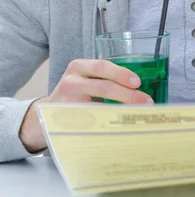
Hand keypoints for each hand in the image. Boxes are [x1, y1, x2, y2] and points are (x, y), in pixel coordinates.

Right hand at [19, 59, 152, 151]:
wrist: (46, 114)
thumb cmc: (76, 95)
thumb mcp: (86, 80)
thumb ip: (107, 81)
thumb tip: (141, 94)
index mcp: (79, 67)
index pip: (102, 67)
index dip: (121, 74)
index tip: (137, 82)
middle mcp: (71, 81)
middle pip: (103, 87)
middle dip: (128, 95)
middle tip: (146, 101)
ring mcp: (66, 102)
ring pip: (98, 107)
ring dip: (121, 112)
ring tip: (137, 116)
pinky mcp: (67, 121)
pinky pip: (90, 123)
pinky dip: (107, 126)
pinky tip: (120, 129)